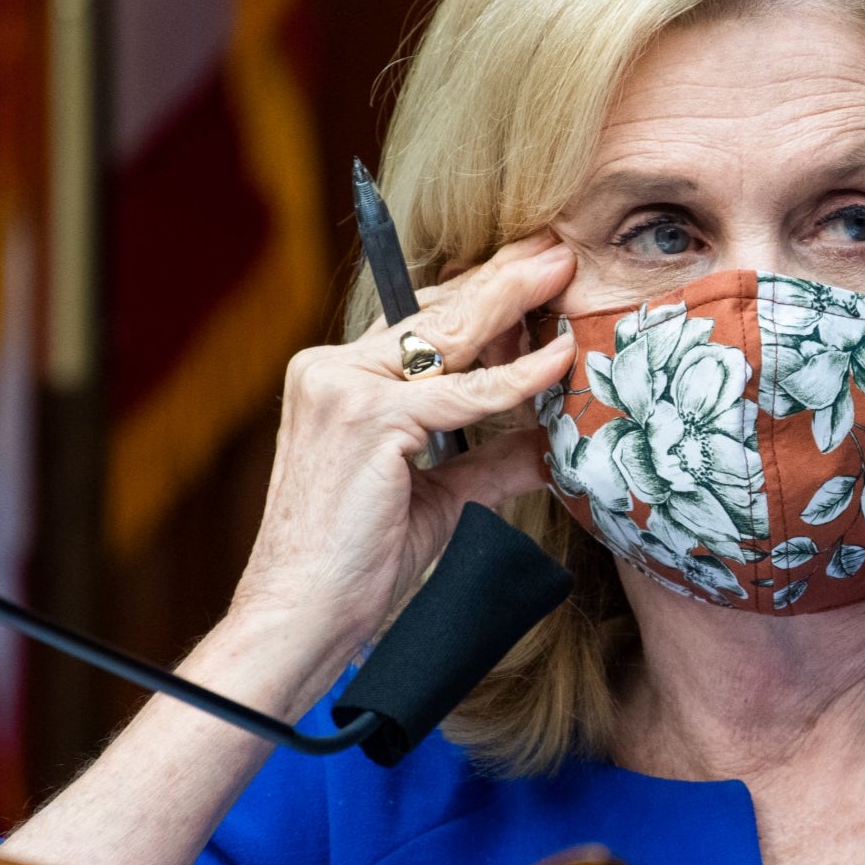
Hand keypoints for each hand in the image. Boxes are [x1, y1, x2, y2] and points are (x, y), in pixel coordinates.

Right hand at [230, 232, 575, 662]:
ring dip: (515, 299)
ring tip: (564, 272)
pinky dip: (519, 377)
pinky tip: (558, 357)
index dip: (482, 296)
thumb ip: (487, 462)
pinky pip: (465, 393)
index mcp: (335, 380)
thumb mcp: (436, 497)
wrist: (300, 616)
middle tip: (559, 248)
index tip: (531, 271)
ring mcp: (344, 389)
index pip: (419, 324)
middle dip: (504, 278)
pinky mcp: (371, 419)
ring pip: (450, 336)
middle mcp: (331, 371)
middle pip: (436, 313)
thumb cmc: (356, 563)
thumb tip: (547, 445)